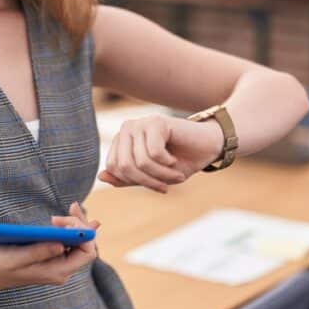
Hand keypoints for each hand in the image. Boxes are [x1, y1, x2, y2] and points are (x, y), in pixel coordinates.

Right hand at [0, 202, 99, 288]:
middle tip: (71, 206)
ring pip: (78, 242)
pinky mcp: (50, 256)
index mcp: (56, 272)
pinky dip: (69, 227)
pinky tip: (70, 216)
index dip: (84, 233)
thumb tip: (63, 245)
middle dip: (81, 224)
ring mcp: (57, 263)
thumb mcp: (15, 258)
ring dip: (76, 223)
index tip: (66, 220)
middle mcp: (61, 269)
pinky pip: (68, 241)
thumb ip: (39, 253)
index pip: (87, 253)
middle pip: (86, 245)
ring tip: (71, 206)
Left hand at [98, 115, 223, 192]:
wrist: (208, 146)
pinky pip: (154, 153)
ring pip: (140, 162)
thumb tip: (100, 176)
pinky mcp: (156, 122)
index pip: (113, 167)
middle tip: (166, 185)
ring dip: (161, 174)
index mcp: (122, 140)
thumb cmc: (181, 161)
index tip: (156, 186)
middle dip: (147, 181)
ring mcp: (141, 123)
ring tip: (175, 174)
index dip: (134, 182)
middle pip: (124, 166)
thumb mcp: (151, 176)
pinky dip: (167, 164)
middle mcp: (127, 128)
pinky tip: (176, 159)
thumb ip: (127, 178)